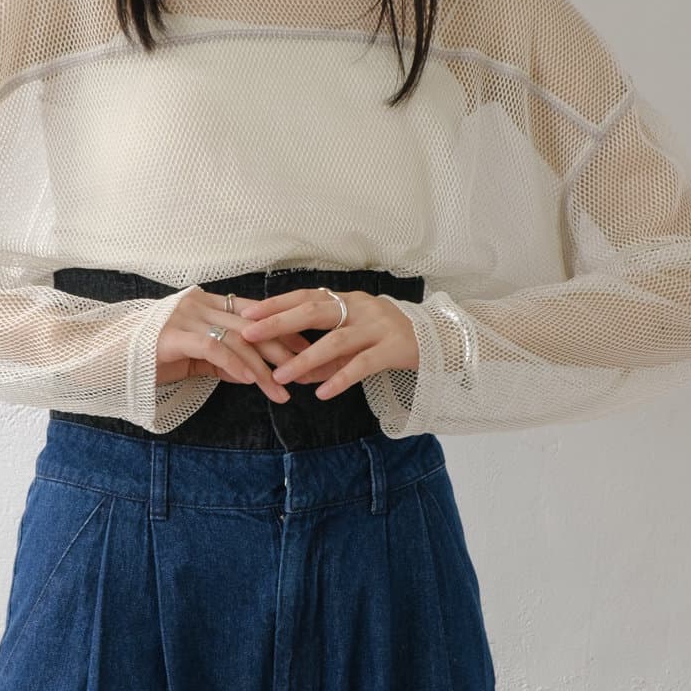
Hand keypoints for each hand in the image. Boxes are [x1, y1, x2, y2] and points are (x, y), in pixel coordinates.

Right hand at [155, 286, 315, 401]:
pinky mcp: (172, 335)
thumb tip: (251, 372)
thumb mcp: (192, 359)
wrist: (103, 358)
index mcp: (204, 303)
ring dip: (263, 367)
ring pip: (237, 339)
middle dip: (282, 350)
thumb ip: (220, 360)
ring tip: (282, 390)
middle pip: (252, 326)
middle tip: (305, 372)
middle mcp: (198, 304)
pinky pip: (212, 348)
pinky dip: (235, 364)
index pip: (253, 314)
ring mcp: (184, 316)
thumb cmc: (146, 358)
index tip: (306, 351)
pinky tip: (252, 381)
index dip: (282, 331)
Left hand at [238, 287, 420, 399]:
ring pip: (336, 341)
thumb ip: (327, 354)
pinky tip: (323, 393)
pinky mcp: (395, 348)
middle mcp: (361, 308)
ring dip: (305, 358)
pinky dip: (341, 379)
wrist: (442, 339)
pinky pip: (363, 364)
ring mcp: (379, 326)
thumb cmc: (392, 338)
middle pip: (314, 311)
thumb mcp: (357, 340)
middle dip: (279, 322)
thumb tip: (295, 372)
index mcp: (349, 300)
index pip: (306, 296)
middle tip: (249, 333)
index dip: (276, 304)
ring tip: (281, 375)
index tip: (247, 314)